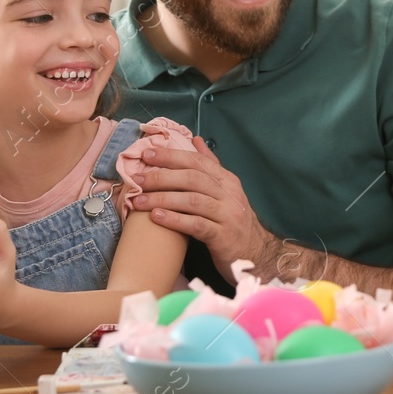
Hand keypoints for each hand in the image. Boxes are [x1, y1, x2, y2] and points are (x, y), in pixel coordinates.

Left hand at [132, 138, 276, 268]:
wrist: (255, 253)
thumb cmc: (232, 221)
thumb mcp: (225, 191)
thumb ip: (211, 166)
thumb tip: (196, 140)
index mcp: (227, 180)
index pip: (197, 161)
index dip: (171, 156)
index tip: (146, 154)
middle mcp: (229, 194)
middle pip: (193, 178)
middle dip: (162, 176)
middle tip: (138, 179)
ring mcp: (228, 215)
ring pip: (192, 201)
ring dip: (162, 199)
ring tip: (139, 201)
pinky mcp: (223, 236)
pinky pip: (196, 225)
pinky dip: (175, 220)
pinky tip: (156, 218)